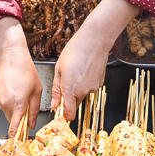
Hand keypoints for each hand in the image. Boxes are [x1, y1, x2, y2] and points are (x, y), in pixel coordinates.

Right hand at [0, 17, 41, 136]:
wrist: (10, 54)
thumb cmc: (25, 69)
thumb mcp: (36, 90)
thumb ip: (34, 109)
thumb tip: (32, 124)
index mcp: (17, 103)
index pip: (14, 127)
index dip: (16, 136)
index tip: (18, 142)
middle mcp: (4, 103)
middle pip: (11, 119)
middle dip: (18, 117)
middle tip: (25, 105)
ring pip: (6, 111)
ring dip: (12, 107)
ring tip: (18, 91)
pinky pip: (1, 103)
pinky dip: (6, 100)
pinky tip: (11, 88)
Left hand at [52, 0, 139, 119]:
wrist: (94, 41)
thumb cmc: (74, 51)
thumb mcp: (59, 69)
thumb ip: (57, 90)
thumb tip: (54, 105)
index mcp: (70, 90)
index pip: (69, 114)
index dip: (64, 114)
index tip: (61, 109)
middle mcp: (83, 92)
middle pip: (75, 104)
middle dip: (70, 98)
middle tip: (66, 82)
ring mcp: (93, 87)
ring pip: (83, 94)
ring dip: (78, 88)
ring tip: (76, 71)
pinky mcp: (100, 82)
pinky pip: (90, 87)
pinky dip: (86, 82)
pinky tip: (84, 70)